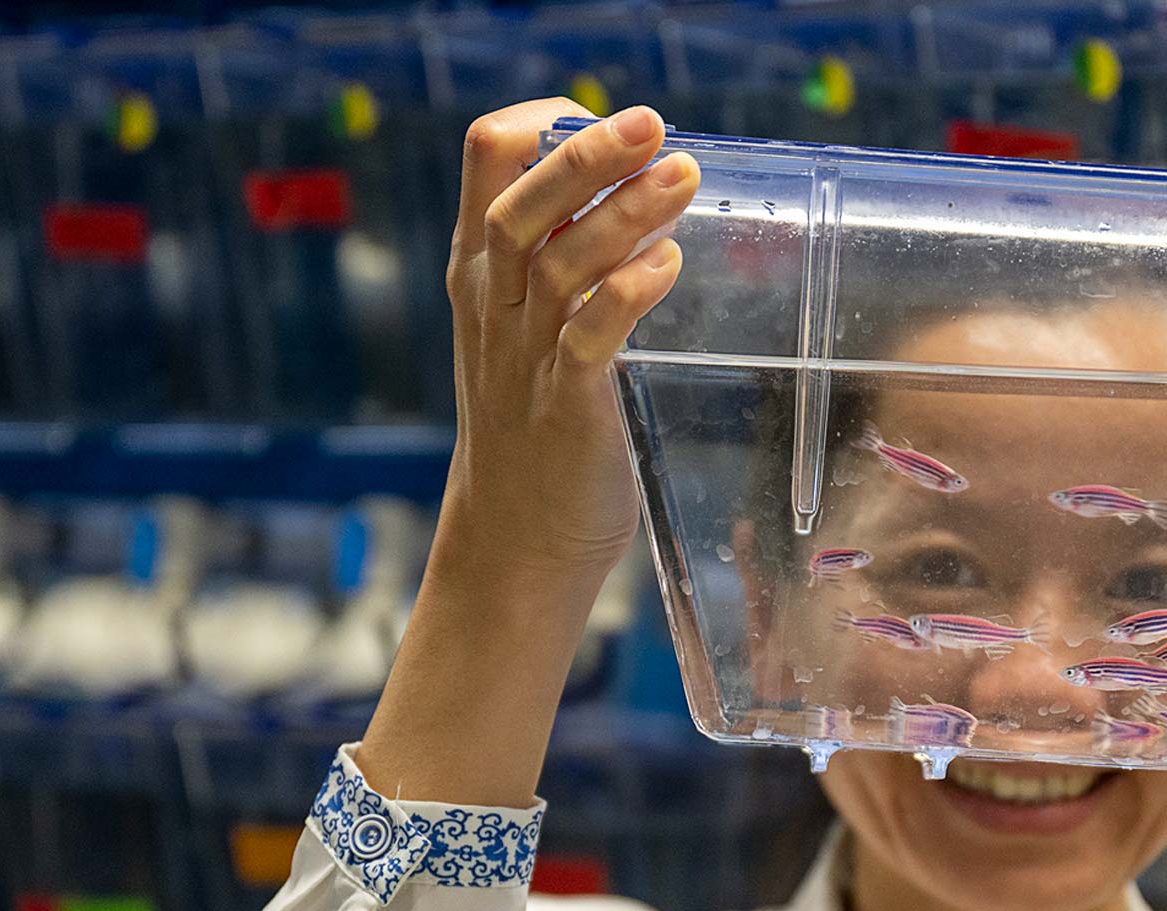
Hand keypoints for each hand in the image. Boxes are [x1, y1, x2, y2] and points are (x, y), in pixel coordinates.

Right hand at [442, 100, 699, 576]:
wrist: (517, 539)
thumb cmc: (538, 425)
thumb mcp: (531, 328)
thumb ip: (567, 262)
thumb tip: (642, 200)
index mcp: (481, 273)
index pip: (485, 161)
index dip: (542, 123)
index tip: (601, 114)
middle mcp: (494, 304)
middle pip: (520, 203)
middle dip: (586, 154)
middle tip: (651, 122)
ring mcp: (524, 354)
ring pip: (560, 261)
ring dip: (626, 213)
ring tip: (684, 177)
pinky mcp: (564, 404)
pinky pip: (589, 336)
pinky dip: (627, 293)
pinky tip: (668, 265)